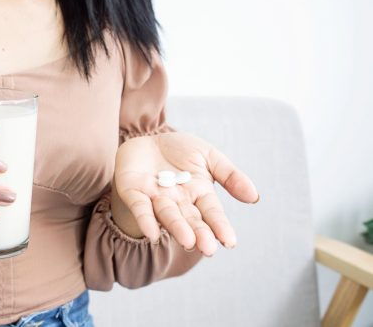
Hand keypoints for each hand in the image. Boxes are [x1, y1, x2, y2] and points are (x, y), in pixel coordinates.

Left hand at [113, 132, 258, 255]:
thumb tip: (255, 197)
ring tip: (188, 242)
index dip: (220, 226)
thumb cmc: (179, 150)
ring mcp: (155, 198)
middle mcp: (178, 201)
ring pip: (168, 215)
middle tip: (208, 249)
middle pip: (190, 219)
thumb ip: (230, 175)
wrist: (147, 138)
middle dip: (199, 234)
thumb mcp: (209, 156)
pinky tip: (151, 233)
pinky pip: (140, 208)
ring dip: (177, 228)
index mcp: (198, 193)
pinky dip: (145, 219)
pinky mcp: (133, 192)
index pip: (211, 212)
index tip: (230, 242)